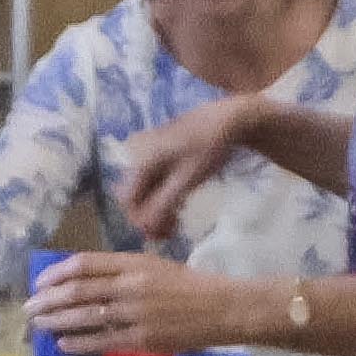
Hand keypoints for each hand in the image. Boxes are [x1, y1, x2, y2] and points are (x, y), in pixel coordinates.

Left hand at [27, 247, 267, 355]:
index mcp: (133, 263)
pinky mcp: (141, 339)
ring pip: (84, 317)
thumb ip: (120, 270)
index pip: (83, 264)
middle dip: (46, 300)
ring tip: (40, 325)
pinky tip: (63, 344)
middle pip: (76, 291)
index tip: (39, 283)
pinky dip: (78, 343)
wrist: (223, 308)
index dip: (55, 273)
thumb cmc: (188, 285)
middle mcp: (130, 285)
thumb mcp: (153, 265)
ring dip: (56, 321)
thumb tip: (79, 280)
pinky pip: (101, 342)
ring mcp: (135, 313)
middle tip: (29, 308)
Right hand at [108, 96, 257, 247]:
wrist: (227, 119)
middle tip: (169, 233)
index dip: (140, 221)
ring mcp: (148, 155)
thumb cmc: (207, 149)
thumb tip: (144, 229)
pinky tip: (178, 203)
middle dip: (148, 217)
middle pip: (134, 196)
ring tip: (175, 222)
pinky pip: (153, 181)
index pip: (127, 201)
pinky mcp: (159, 154)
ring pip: (144, 190)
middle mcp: (137, 158)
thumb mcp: (185, 181)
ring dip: (156, 208)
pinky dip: (162, 196)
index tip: (160, 236)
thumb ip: (162, 206)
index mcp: (140, 163)